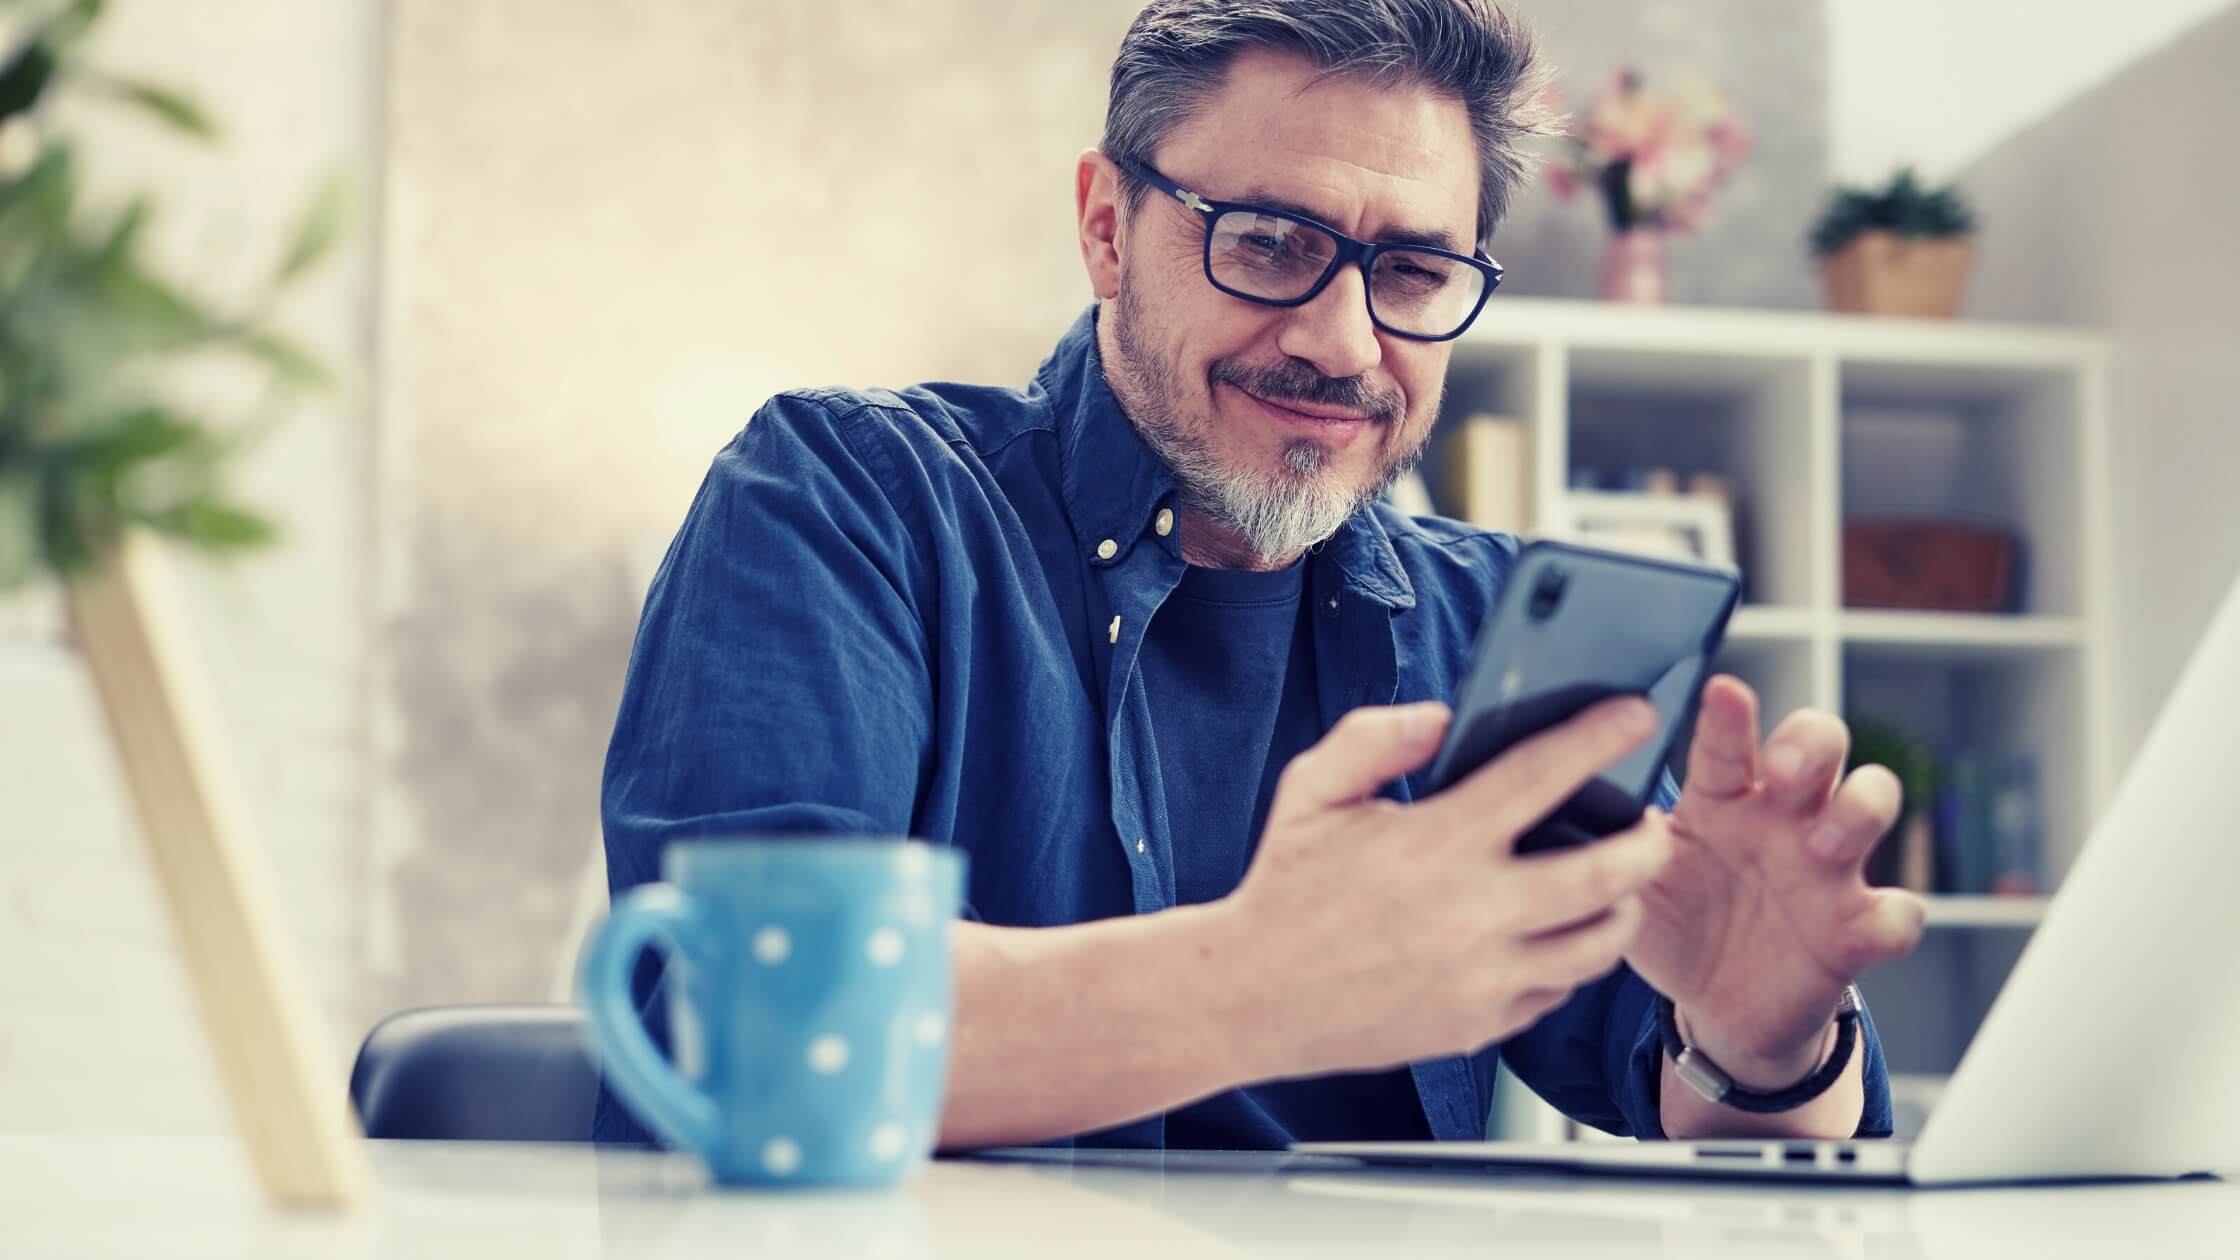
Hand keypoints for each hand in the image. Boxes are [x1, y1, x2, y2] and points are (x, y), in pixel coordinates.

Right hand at [1217, 696, 1673, 1079]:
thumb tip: (1443, 717)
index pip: (1541, 777)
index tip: (1634, 714)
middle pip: (1608, 875)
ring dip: (1623, 905)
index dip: (1599, 737)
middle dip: (1649, 841)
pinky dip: (1572, 956)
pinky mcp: (1481, 1024)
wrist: (1250, 997)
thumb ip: (1374, 739)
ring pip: (1599, 942)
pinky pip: (1558, 989)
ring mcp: (1482, 977)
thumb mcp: (1312, 791)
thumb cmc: (1284, 887)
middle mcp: (1471, 913)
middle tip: (1652, 821)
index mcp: (1435, 843)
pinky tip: (1558, 930)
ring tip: (1618, 880)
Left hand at [1626, 676, 1927, 1082]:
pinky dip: (1894, 916)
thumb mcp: (1634, 887)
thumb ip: (1617, 846)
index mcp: (1721, 799)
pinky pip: (1900, 911)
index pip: (1728, 744)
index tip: (1723, 691)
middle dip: (1811, 741)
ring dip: (1858, 809)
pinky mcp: (1857, 927)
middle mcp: (1782, 817)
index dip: (1729, 717)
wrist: (1714, 1008)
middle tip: (1782, 769)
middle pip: (1821, 743)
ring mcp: (1827, 868)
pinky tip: (1868, 925)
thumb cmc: (1673, 925)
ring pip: (1871, 801)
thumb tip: (1584, 802)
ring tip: (1823, 843)